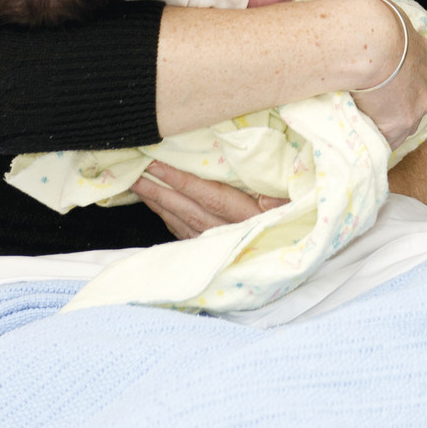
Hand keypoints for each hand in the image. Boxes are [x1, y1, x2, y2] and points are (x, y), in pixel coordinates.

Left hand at [133, 160, 286, 239]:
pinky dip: (167, 218)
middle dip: (158, 190)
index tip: (157, 164)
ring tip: (138, 186)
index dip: (180, 180)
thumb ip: (276, 196)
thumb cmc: (292, 224)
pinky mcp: (209, 251)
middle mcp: (225, 231)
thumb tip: (262, 191)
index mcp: (244, 216)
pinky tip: (157, 207)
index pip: (206, 195)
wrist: (290, 262)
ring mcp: (214, 243)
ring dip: (158, 203)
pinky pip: (182, 232)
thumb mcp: (291, 207)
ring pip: (180, 221)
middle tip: (134, 173)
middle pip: (185, 208)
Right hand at [345, 0, 426, 149]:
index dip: (404, 72)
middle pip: (415, 97)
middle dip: (397, 100)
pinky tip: (358, 133)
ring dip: (385, 120)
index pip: (421, 68)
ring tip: (359, 117)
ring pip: (402, 120)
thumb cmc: (372, 15)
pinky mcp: (399, 127)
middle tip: (371, 99)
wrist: (368, 40)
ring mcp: (415, 107)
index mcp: (424, 53)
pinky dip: (374, 137)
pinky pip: (386, 139)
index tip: (387, 76)